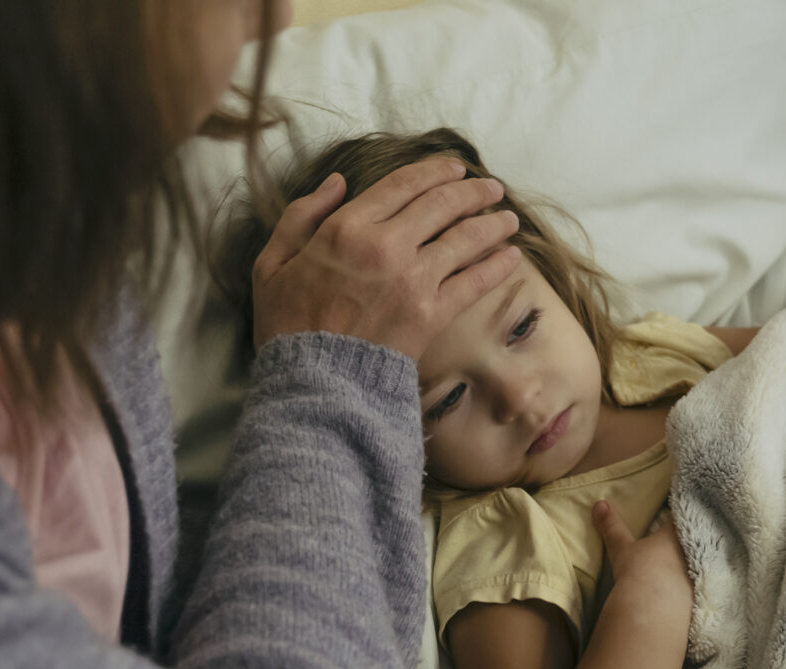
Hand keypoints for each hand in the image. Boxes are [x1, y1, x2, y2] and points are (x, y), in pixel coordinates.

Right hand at [251, 158, 521, 358]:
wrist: (313, 383)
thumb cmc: (287, 325)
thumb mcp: (273, 262)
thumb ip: (302, 215)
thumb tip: (338, 182)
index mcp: (346, 228)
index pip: (402, 184)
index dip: (434, 171)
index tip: (455, 168)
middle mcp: (385, 245)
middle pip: (442, 204)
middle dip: (473, 191)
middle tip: (491, 188)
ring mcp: (412, 279)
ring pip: (464, 237)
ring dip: (492, 223)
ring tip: (508, 218)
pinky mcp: (432, 313)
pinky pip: (473, 281)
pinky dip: (497, 265)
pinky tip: (512, 256)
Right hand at [592, 500, 692, 603]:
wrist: (653, 611)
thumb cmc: (639, 571)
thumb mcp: (622, 548)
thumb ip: (612, 526)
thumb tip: (599, 503)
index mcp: (675, 536)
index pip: (681, 519)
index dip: (680, 515)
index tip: (680, 514)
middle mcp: (693, 553)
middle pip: (697, 540)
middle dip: (693, 540)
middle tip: (689, 540)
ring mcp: (700, 576)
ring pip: (703, 564)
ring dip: (697, 565)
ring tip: (691, 568)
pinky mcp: (701, 598)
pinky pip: (701, 589)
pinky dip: (696, 589)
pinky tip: (691, 595)